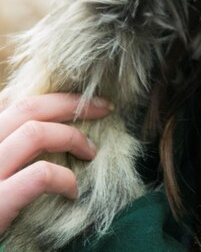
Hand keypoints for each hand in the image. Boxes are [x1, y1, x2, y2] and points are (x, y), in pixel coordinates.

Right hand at [0, 93, 111, 233]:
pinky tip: (72, 190)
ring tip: (91, 152)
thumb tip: (45, 119)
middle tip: (104, 108)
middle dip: (72, 103)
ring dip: (72, 136)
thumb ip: (10, 143)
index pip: (12, 100)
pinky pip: (39, 176)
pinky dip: (63, 177)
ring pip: (35, 132)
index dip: (50, 95)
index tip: (80, 101)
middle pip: (28, 107)